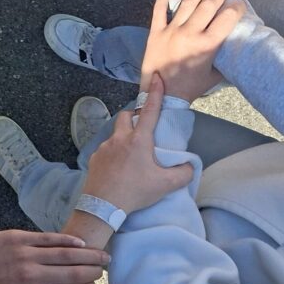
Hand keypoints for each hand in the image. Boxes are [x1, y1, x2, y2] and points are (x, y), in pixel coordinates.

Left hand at [83, 75, 193, 213]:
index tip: (157, 78)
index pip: (149, 111)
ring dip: (124, 137)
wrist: (103, 205)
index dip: (155, 93)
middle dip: (134, 117)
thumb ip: (183, 173)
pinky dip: (113, 153)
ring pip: (115, 134)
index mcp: (138, 140)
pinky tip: (118, 168)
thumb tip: (189, 166)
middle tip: (143, 130)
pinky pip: (106, 149)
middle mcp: (119, 139)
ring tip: (131, 155)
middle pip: (126, 117)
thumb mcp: (166, 185)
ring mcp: (104, 148)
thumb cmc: (135, 191)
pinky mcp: (94, 158)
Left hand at [141, 0, 243, 100]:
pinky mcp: (155, 32)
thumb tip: (235, 47)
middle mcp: (189, 33)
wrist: (161, 95)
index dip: (236, 7)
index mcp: (207, 45)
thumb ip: (225, 60)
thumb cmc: (190, 88)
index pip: (227, 18)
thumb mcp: (214, 76)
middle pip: (208, 4)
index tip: (239, 3)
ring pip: (187, 2)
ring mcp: (171, 30)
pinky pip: (159, 9)